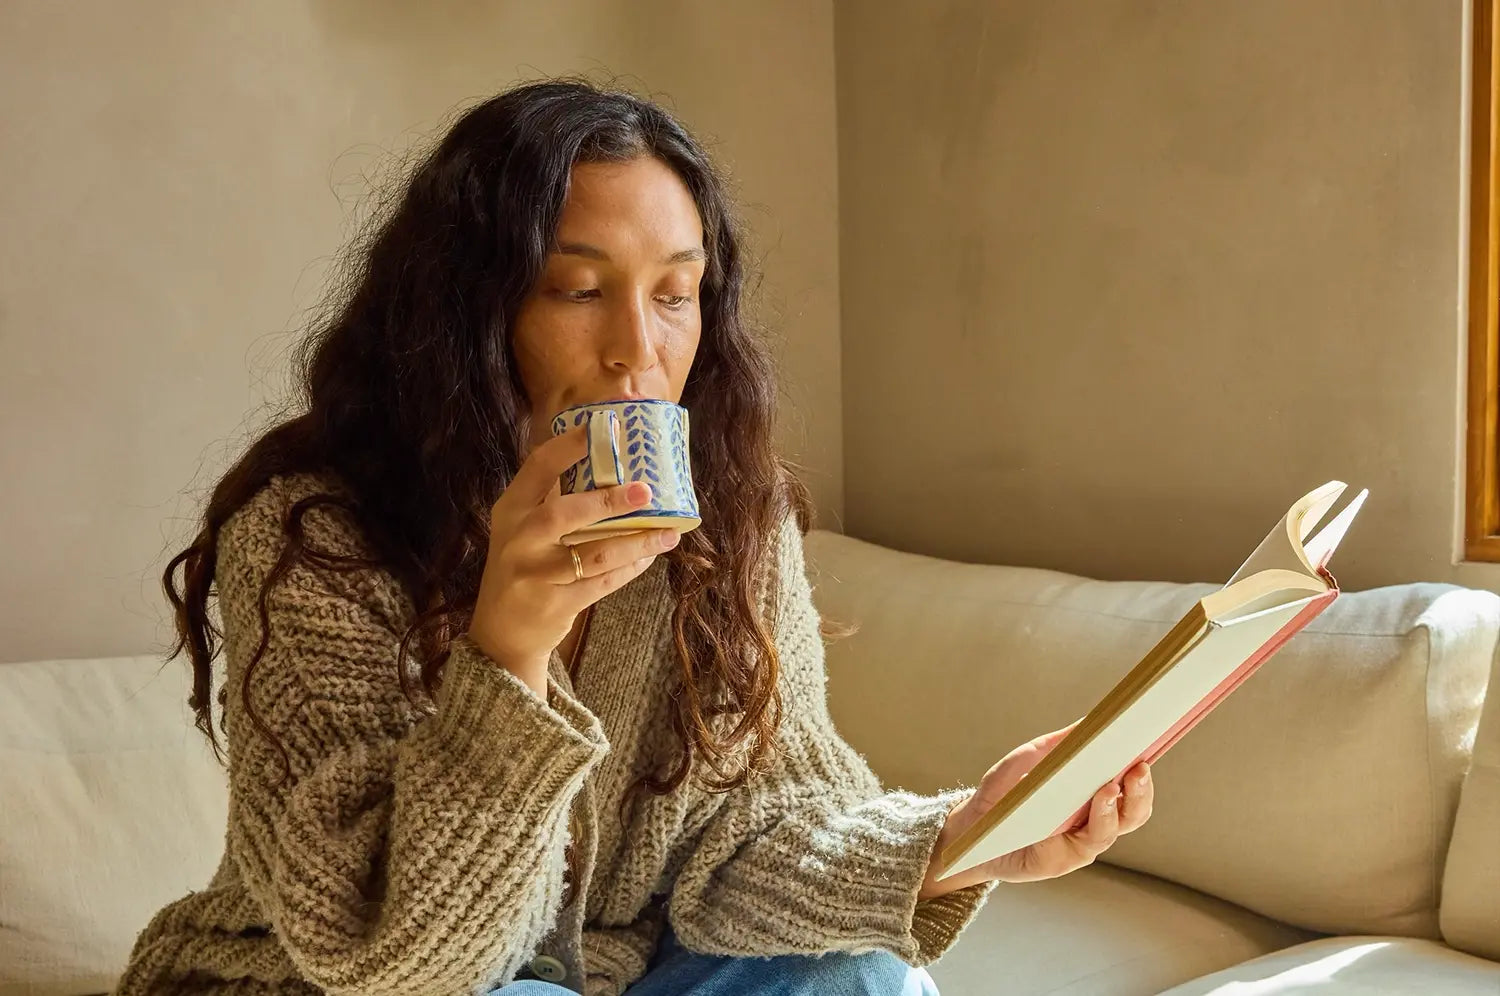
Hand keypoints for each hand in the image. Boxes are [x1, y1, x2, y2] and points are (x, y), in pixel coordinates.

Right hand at [466, 425, 681, 695]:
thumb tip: (606, 461)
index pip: (537, 468)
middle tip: (646, 492)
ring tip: (667, 532)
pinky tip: (650, 556)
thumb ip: (552, 497)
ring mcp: (537, 574)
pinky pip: (604, 582)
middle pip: (565, 513)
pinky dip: (631, 568)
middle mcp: (520, 539)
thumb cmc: (522, 566)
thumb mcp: (522, 528)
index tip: (602, 427)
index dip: (569, 445)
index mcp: (510, 510)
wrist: (501, 633)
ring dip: (637, 542)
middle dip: (609, 501)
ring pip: (595, 553)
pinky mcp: (557, 604)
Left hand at [916, 720, 1154, 898]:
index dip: (1144, 767)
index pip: (1129, 783)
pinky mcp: (1068, 858)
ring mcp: (1083, 840)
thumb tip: (1091, 721)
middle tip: (1139, 766)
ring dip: (1119, 804)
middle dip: (1141, 789)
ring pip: (1117, 826)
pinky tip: (1094, 801)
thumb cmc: (1003, 793)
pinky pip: (1090, 841)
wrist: (971, 828)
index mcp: (1090, 794)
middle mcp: (1094, 819)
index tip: (1149, 742)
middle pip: (1134, 809)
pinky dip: (1097, 820)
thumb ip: (1059, 744)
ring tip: (1112, 784)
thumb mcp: (1028, 759)